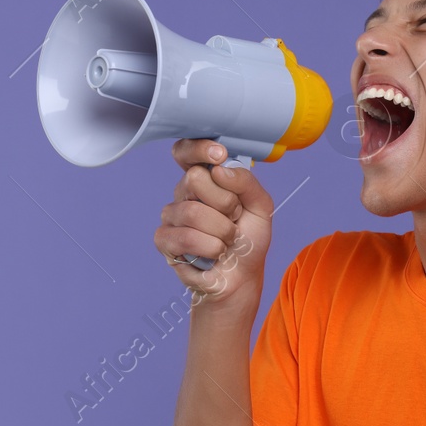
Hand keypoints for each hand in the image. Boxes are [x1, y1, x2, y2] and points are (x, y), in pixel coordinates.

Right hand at [154, 138, 272, 307]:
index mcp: (205, 178)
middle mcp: (184, 192)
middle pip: (194, 179)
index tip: (219, 155)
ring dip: (222, 230)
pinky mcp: (164, 239)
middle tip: (234, 217)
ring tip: (227, 239)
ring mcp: (172, 215)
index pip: (186, 151)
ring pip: (193, 211)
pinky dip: (210, 247)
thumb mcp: (260, 206)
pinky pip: (185, 237)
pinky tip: (213, 252)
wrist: (242, 276)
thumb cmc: (249, 240)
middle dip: (225, 202)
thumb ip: (246, 182)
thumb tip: (220, 169)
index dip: (198, 148)